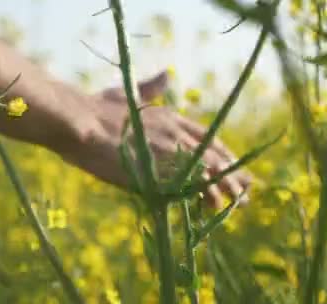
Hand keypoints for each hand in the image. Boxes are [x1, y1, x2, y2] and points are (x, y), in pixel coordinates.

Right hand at [60, 72, 251, 207]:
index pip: (207, 137)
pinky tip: (213, 205)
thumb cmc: (96, 109)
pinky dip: (203, 195)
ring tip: (238, 203)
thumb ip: (150, 89)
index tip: (234, 167)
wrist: (80, 121)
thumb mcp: (127, 93)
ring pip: (208, 171)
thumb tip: (166, 74)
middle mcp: (176, 131)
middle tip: (247, 191)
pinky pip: (188, 185)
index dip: (223, 154)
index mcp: (170, 116)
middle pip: (214, 155)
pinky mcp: (159, 168)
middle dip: (233, 174)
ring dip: (225, 188)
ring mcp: (169, 150)